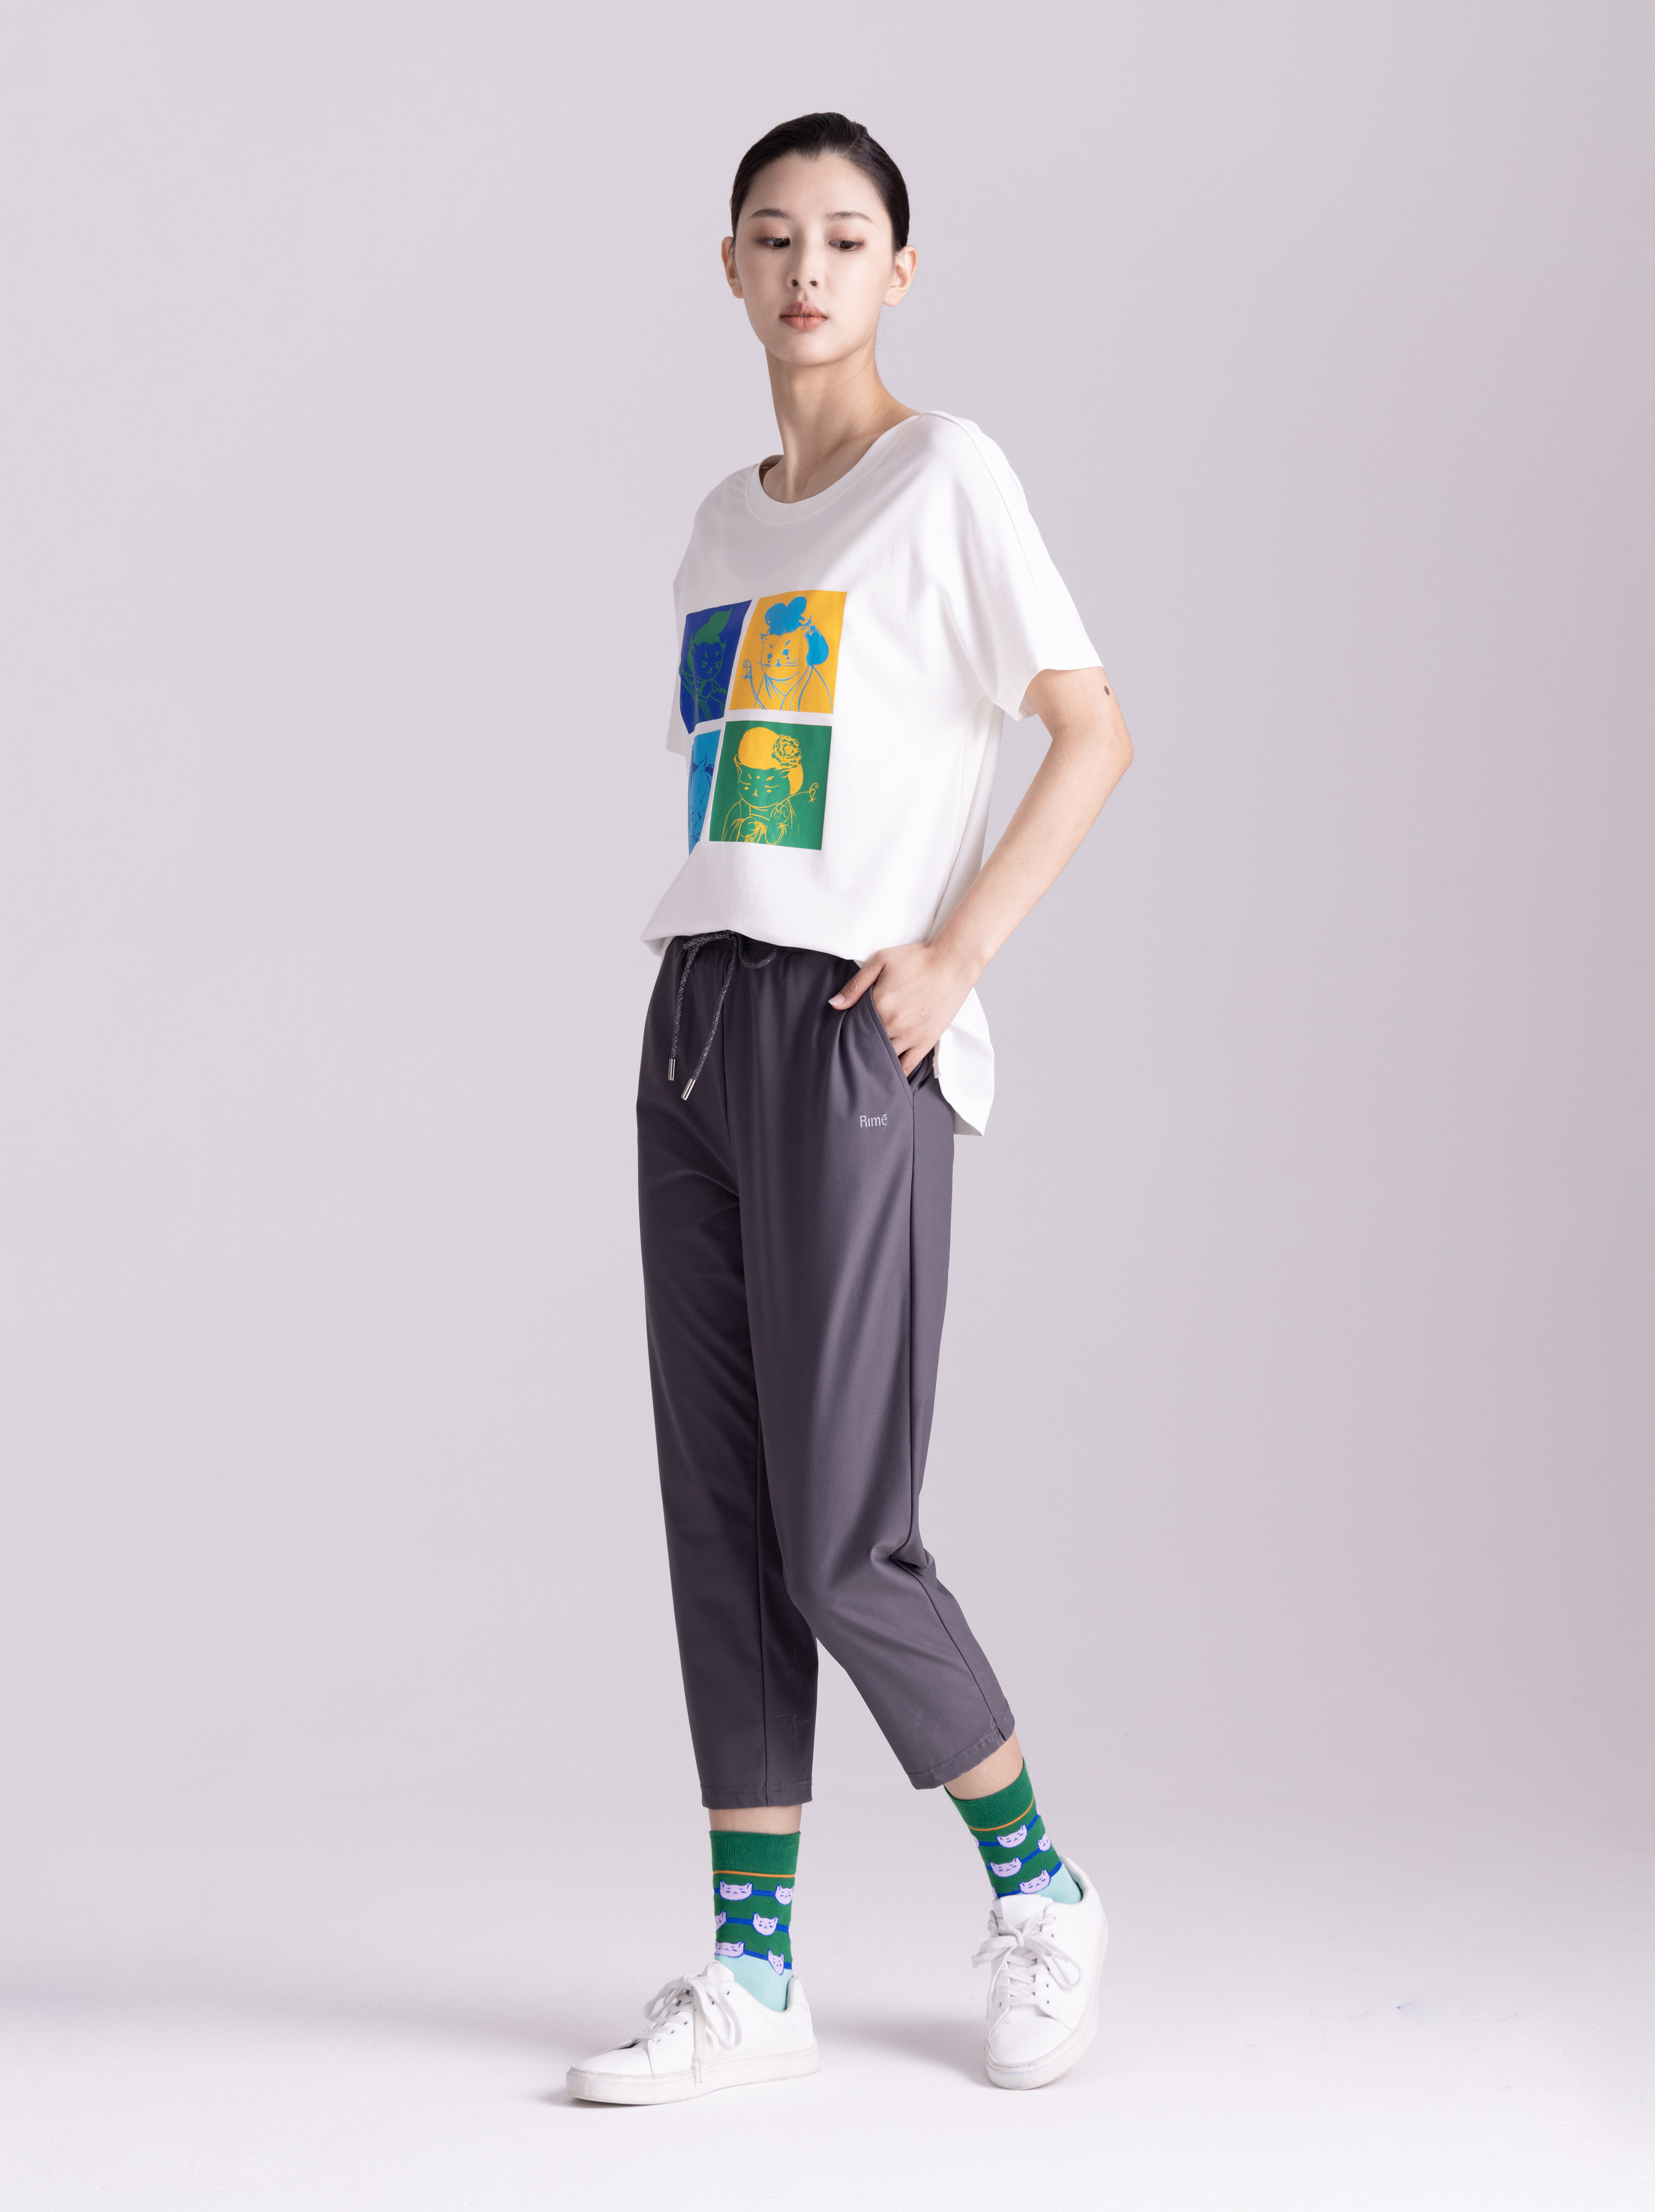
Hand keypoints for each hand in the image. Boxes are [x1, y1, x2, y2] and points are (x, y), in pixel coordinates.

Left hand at [829, 941, 979, 1075]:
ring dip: (874, 1060)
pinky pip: (906, 1067)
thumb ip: (856, 985)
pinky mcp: (926, 1042)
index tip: (844, 1031)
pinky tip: (886, 1075)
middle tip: (853, 1047)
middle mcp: (893, 1024)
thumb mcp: (880, 961)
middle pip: (866, 1044)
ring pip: (884, 1058)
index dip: (847, 1029)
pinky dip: (895, 1073)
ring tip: (867, 1061)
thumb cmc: (917, 959)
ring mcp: (910, 1036)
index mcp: (879, 1004)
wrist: (952, 963)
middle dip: (859, 1046)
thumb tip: (834, 1005)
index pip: (853, 1026)